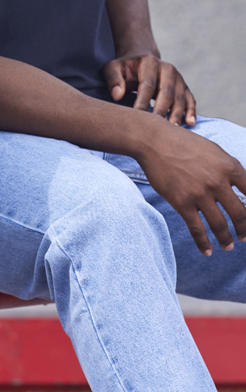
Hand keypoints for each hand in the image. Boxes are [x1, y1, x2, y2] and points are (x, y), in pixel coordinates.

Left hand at [102, 52, 195, 125]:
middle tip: (157, 127)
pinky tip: (190, 123)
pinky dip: (191, 111)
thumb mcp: (113, 68)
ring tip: (174, 129)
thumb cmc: (124, 69)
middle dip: (162, 110)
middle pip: (166, 92)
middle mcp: (167, 69)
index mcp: (149, 63)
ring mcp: (178, 78)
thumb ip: (113, 79)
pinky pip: (190, 100)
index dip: (143, 100)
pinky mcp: (184, 88)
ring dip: (177, 114)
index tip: (138, 115)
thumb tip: (117, 95)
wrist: (141, 62)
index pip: (147, 84)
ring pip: (179, 98)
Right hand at [139, 122, 245, 255]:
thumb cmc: (184, 143)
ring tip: (228, 246)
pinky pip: (197, 229)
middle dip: (245, 230)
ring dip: (226, 240)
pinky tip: (207, 251)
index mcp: (229, 167)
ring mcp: (200, 193)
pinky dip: (203, 243)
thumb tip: (242, 186)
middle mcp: (218, 181)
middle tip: (245, 237)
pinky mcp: (182, 202)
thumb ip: (229, 168)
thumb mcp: (214, 150)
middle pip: (240, 214)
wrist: (154, 141)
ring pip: (220, 225)